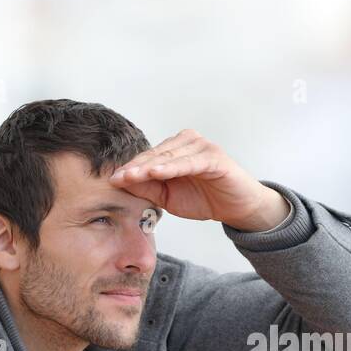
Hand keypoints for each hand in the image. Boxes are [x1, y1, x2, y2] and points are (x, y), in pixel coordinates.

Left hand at [108, 128, 289, 230]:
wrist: (238, 208)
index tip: (112, 180)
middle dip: (135, 168)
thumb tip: (121, 183)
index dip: (130, 169)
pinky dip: (172, 167)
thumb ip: (148, 188)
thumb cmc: (206, 199)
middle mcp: (188, 142)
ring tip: (131, 175)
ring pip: (169, 156)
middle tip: (117, 178)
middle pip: (156, 154)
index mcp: (175, 149)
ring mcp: (202, 147)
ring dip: (149, 167)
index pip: (148, 157)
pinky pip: (189, 162)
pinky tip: (157, 173)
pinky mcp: (214, 158)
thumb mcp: (169, 198)